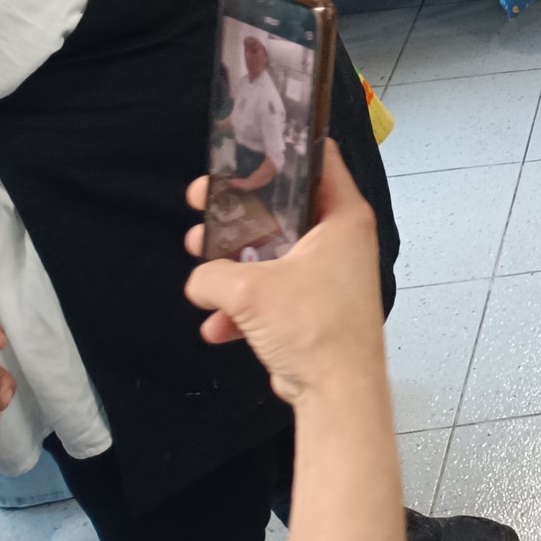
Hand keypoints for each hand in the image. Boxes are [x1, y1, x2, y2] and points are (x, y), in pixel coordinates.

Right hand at [184, 142, 385, 406]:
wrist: (336, 390)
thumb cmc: (312, 325)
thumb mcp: (248, 290)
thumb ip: (212, 275)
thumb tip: (200, 279)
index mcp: (342, 217)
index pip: (319, 159)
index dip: (281, 150)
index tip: (244, 151)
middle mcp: (339, 239)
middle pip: (284, 207)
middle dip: (239, 211)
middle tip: (202, 203)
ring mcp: (328, 273)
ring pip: (273, 252)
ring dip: (234, 262)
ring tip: (198, 260)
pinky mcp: (314, 307)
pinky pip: (273, 294)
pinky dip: (245, 307)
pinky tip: (218, 327)